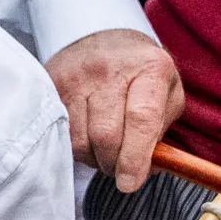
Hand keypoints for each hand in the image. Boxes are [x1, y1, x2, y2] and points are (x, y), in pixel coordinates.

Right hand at [46, 28, 180, 189]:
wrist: (103, 37)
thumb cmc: (142, 74)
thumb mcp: (168, 94)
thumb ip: (162, 132)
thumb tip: (147, 170)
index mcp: (149, 69)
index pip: (141, 118)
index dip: (136, 157)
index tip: (131, 182)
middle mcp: (110, 70)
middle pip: (106, 134)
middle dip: (114, 163)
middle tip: (121, 169)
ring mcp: (77, 76)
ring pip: (80, 140)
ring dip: (93, 158)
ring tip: (105, 151)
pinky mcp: (52, 85)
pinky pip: (62, 133)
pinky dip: (77, 147)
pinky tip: (88, 138)